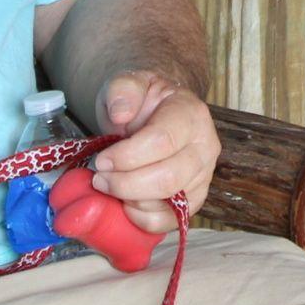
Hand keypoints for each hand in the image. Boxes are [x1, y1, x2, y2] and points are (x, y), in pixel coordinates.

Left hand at [89, 72, 219, 233]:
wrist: (156, 111)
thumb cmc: (141, 100)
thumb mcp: (127, 82)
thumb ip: (123, 90)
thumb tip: (121, 114)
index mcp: (191, 114)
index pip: (162, 142)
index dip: (127, 156)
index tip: (101, 160)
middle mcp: (206, 147)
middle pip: (168, 178)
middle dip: (125, 183)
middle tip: (99, 178)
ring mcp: (204, 176)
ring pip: (170, 204)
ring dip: (131, 201)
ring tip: (110, 187)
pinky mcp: (195, 199)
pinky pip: (171, 221)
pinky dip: (143, 219)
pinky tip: (125, 204)